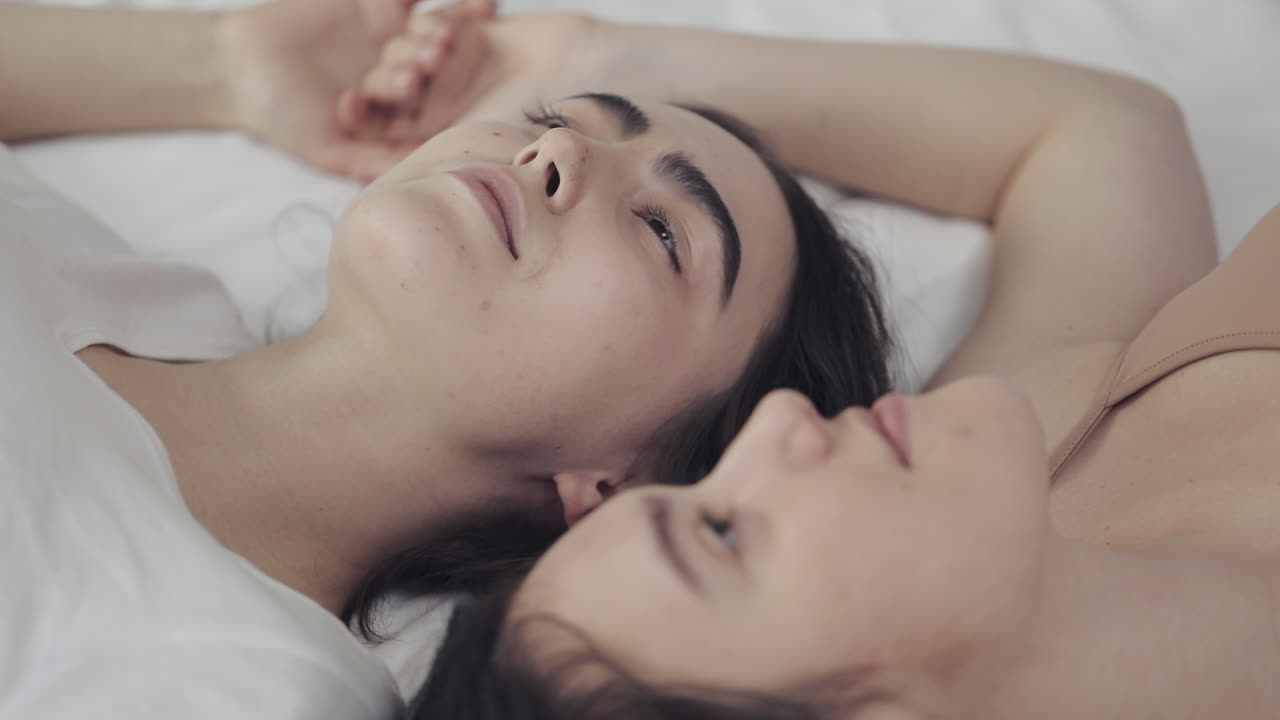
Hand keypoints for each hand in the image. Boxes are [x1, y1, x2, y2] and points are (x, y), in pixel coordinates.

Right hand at [218, 0, 492, 178]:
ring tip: (436, 30)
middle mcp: (406, 78)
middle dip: (431, 63)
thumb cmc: (283, 120)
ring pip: (424, 31)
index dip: (440, 107)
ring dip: (432, 29)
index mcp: (403, 116)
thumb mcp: (328, 151)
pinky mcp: (380, 5)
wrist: (239, 68)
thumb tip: (419, 175)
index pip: (431, 113)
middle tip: (434, 57)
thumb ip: (372, 161)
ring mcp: (396, 40)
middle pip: (431, 70)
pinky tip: (421, 0)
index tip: (447, 107)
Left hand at [335, 11, 604, 174]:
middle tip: (411, 75)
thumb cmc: (545, 132)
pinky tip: (453, 33)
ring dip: (415, 47)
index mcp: (436, 136)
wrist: (593, 84)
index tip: (348, 106)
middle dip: (391, 75)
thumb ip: (436, 166)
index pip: (384, 124)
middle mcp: (441, 102)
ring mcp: (455, 66)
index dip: (362, 112)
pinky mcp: (470, 32)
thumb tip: (379, 189)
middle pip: (391, 81)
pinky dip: (439, 23)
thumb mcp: (483, 157)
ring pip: (408, 48)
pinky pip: (436, 20)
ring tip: (438, 50)